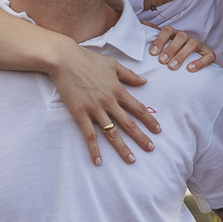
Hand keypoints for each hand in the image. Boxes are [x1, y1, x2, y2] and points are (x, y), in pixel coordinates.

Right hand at [48, 41, 160, 165]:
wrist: (64, 59)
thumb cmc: (88, 59)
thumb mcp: (113, 64)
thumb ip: (129, 75)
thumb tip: (144, 82)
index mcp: (118, 89)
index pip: (138, 109)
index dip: (149, 120)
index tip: (158, 130)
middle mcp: (109, 101)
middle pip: (129, 123)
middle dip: (141, 137)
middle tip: (151, 148)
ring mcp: (95, 109)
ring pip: (112, 132)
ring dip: (122, 147)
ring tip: (131, 160)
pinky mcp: (80, 114)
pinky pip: (89, 135)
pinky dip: (94, 149)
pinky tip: (98, 161)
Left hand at [148, 25, 215, 71]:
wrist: (198, 57)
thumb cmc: (177, 51)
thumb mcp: (166, 42)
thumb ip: (155, 34)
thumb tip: (142, 23)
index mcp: (175, 33)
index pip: (167, 30)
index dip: (160, 40)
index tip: (153, 53)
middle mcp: (187, 37)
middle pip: (180, 37)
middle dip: (170, 49)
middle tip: (162, 61)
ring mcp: (199, 45)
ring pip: (192, 44)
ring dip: (181, 55)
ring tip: (172, 66)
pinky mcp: (209, 54)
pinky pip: (207, 56)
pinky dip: (199, 62)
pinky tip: (190, 69)